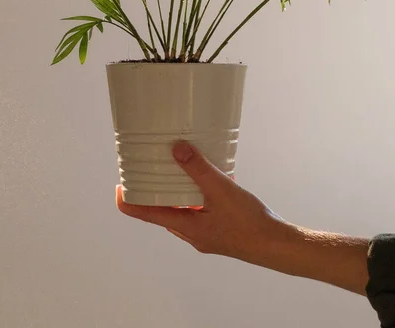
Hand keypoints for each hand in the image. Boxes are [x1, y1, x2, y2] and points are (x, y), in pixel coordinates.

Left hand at [116, 140, 285, 264]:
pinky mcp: (218, 229)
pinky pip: (198, 210)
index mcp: (185, 227)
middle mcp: (191, 233)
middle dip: (151, 193)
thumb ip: (199, 169)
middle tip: (146, 171)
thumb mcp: (221, 190)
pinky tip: (209, 178)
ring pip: (180, 211)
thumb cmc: (249, 224)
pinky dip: (196, 195)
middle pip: (160, 212)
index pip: (145, 215)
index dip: (128, 201)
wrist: (275, 245)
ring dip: (175, 192)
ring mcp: (205, 233)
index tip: (119, 185)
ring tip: (176, 169)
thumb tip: (177, 149)